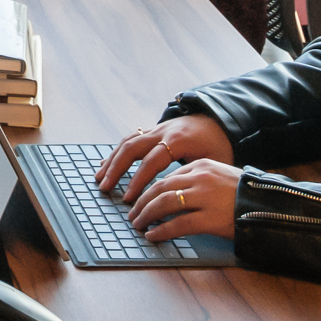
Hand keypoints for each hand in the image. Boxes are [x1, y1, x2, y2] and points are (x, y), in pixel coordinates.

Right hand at [98, 112, 233, 201]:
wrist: (221, 119)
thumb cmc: (220, 146)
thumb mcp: (214, 162)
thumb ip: (194, 178)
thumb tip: (179, 201)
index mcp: (179, 141)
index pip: (152, 161)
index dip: (138, 180)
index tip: (128, 198)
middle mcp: (164, 132)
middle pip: (132, 148)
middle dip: (116, 169)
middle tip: (105, 188)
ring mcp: (157, 129)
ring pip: (128, 142)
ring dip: (111, 160)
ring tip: (100, 179)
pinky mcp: (154, 130)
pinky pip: (131, 139)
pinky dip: (117, 152)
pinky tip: (106, 164)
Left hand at [124, 159, 241, 243]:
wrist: (270, 206)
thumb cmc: (245, 194)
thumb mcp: (221, 177)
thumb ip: (199, 181)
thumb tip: (172, 193)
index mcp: (203, 166)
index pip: (168, 176)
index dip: (150, 190)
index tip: (140, 200)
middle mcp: (202, 178)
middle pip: (161, 188)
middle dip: (142, 203)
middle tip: (132, 214)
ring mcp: (205, 198)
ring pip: (165, 204)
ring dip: (147, 215)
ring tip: (138, 225)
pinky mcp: (210, 218)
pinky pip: (178, 224)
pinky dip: (161, 231)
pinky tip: (153, 236)